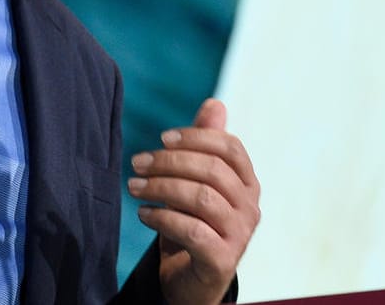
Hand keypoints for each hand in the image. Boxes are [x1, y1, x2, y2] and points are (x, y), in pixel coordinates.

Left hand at [129, 98, 261, 304]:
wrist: (192, 281)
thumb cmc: (194, 224)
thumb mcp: (196, 184)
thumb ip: (204, 147)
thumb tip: (215, 104)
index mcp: (248, 183)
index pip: (230, 148)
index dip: (196, 137)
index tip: (162, 138)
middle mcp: (251, 208)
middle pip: (213, 170)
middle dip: (170, 162)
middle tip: (137, 162)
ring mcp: (240, 236)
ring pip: (202, 198)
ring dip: (161, 187)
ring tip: (133, 186)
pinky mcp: (222, 261)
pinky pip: (192, 231)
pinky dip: (163, 217)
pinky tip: (143, 213)